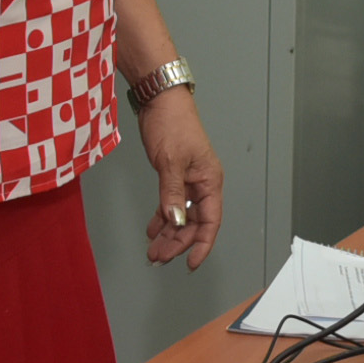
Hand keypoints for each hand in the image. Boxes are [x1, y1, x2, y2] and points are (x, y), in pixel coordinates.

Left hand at [137, 87, 223, 268]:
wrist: (159, 99)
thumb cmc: (173, 123)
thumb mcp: (171, 162)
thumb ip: (172, 194)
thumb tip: (175, 222)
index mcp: (209, 180)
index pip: (210, 221)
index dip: (202, 245)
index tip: (190, 263)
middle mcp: (202, 183)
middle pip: (194, 223)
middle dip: (178, 242)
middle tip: (159, 256)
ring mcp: (188, 180)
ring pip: (181, 216)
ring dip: (168, 233)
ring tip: (153, 249)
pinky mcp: (174, 175)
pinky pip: (171, 204)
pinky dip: (162, 217)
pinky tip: (152, 229)